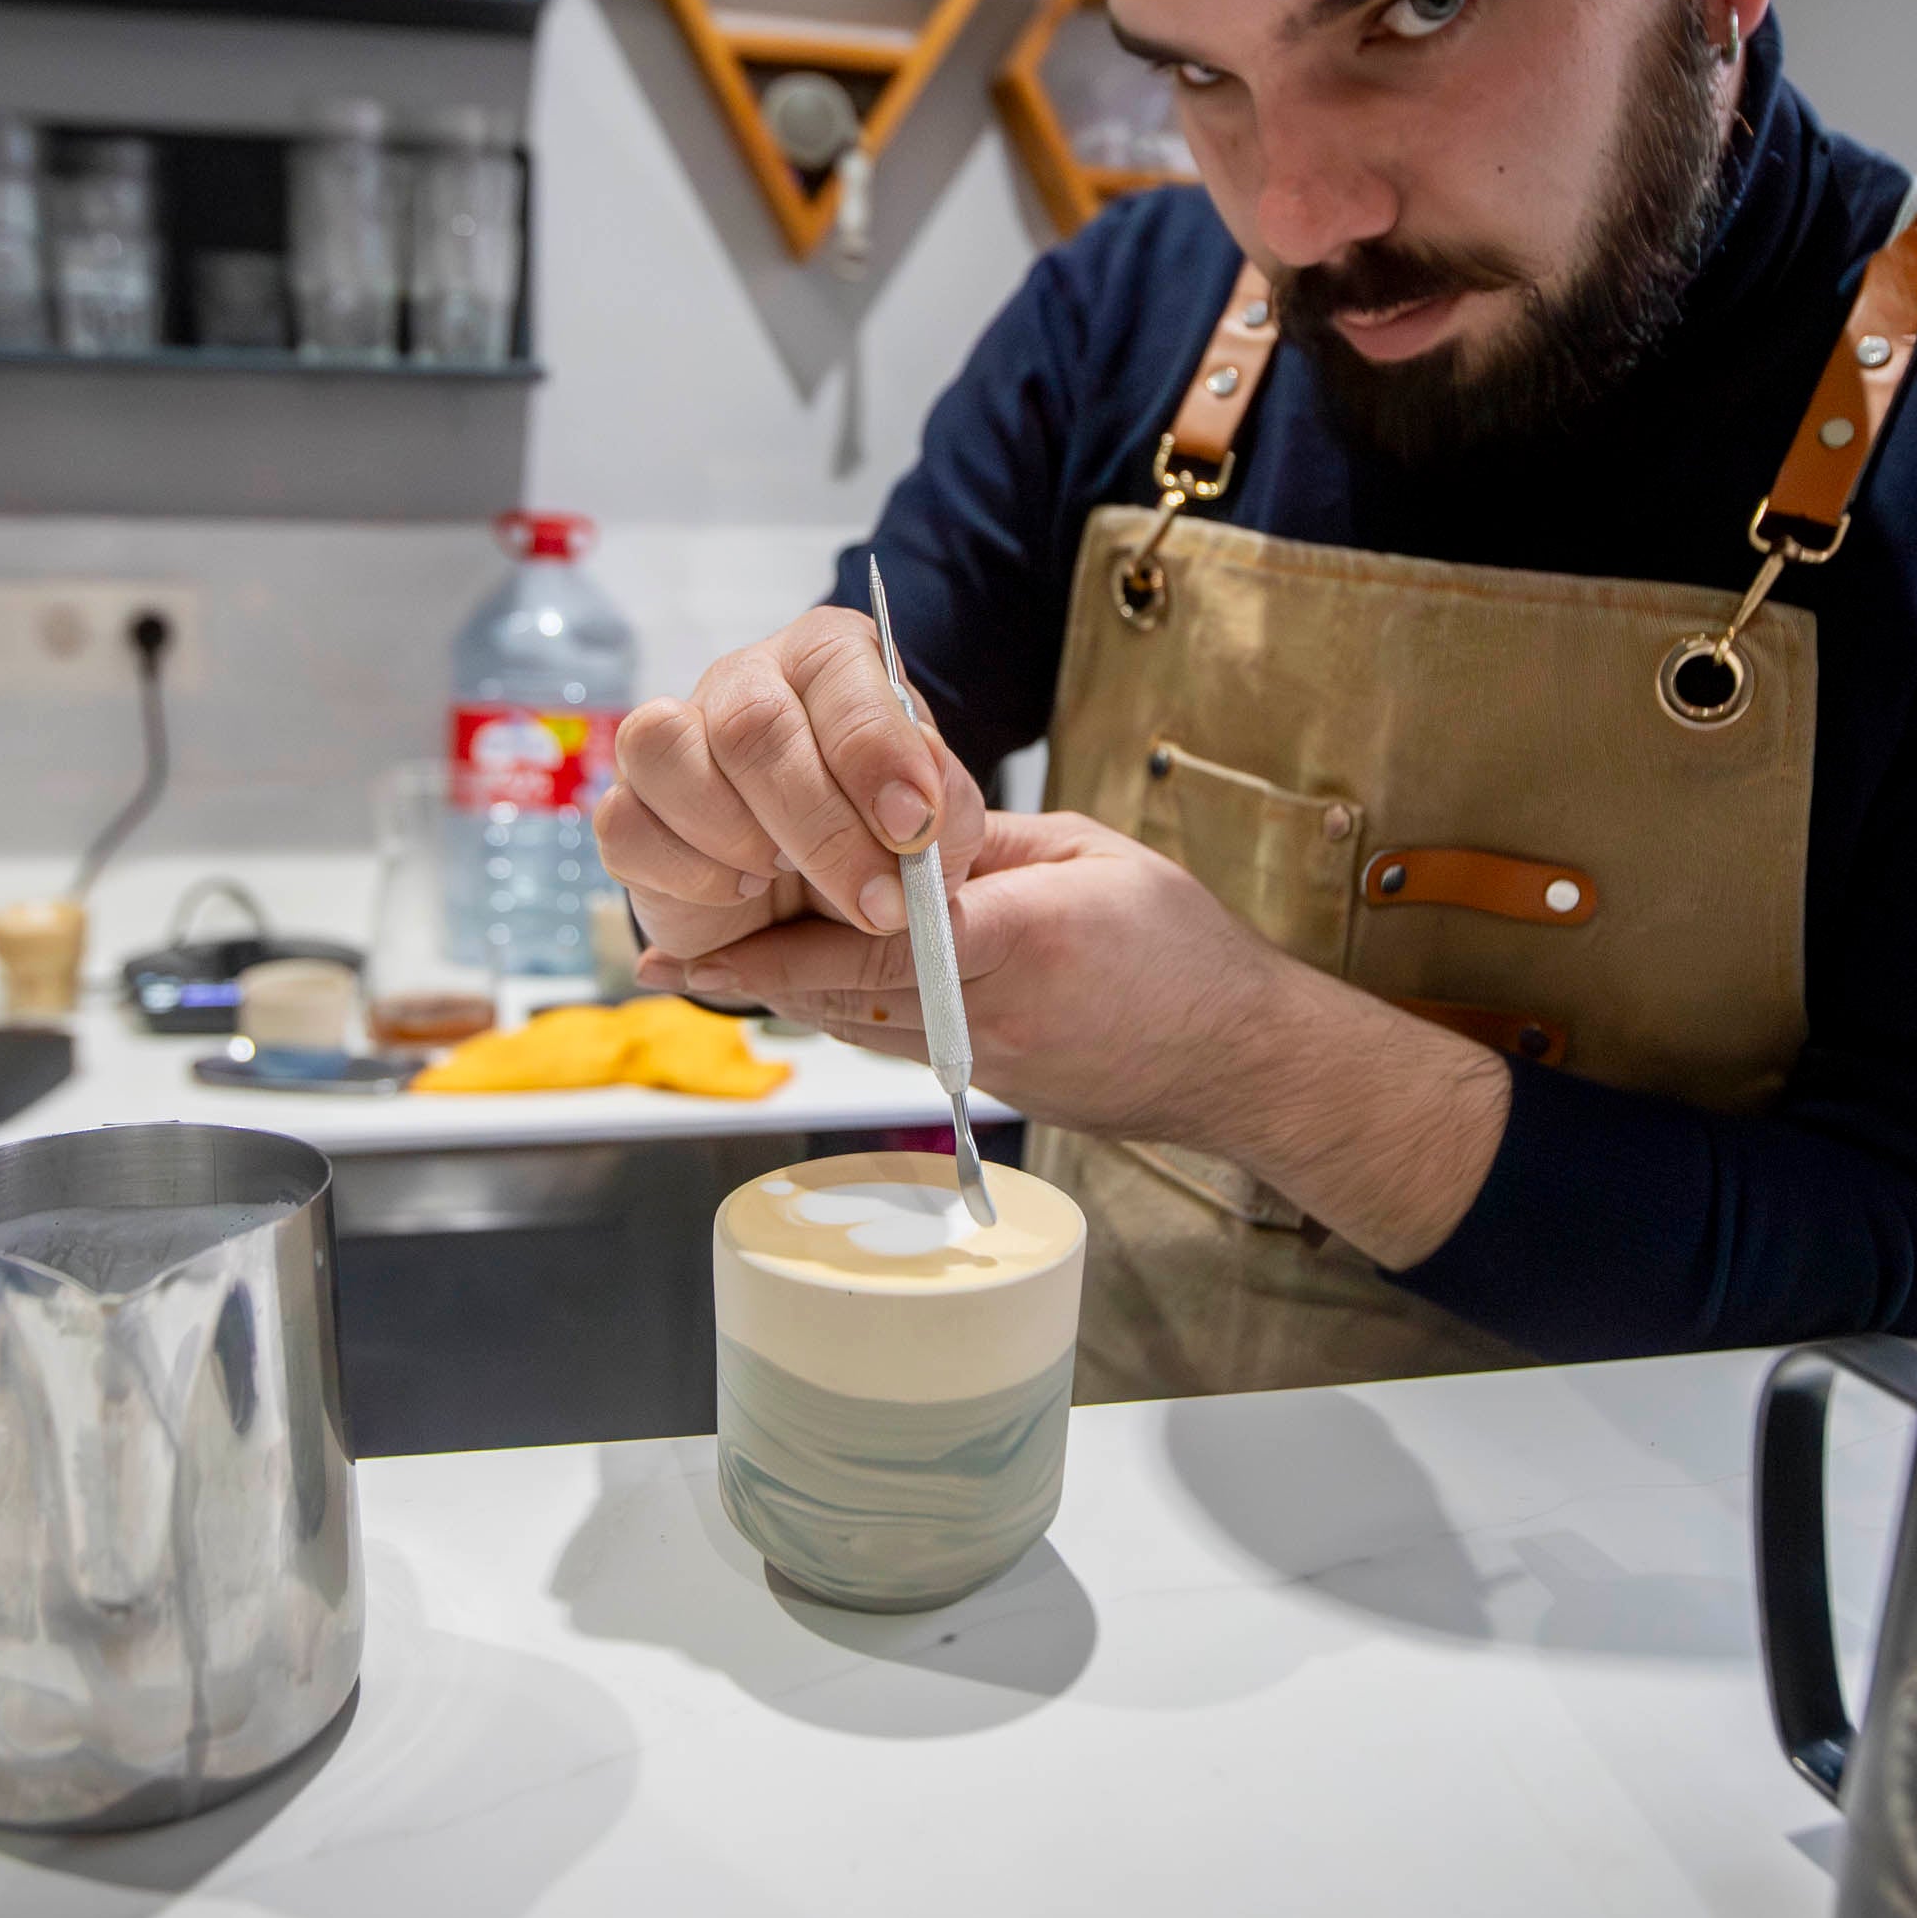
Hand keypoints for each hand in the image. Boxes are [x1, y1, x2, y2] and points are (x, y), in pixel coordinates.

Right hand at [595, 604, 987, 961]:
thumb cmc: (882, 848)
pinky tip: (737, 892)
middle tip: (876, 902)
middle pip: (753, 725)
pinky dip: (689, 874)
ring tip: (784, 875)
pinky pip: (624, 823)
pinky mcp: (626, 809)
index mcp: (829, 659)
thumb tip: (918, 796)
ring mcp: (672, 741)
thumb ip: (946, 807)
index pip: (839, 671)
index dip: (875, 752)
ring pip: (667, 751)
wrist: (819, 913)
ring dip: (737, 836)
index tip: (914, 828)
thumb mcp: (942, 831)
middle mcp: (744, 681)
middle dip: (822, 828)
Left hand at [647, 808, 1511, 1266]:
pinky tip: (792, 987)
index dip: (782, 946)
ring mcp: (982, 1062)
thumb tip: (896, 835)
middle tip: (671, 950)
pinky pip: (892, 1043)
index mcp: (1017, 944)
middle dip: (754, 971)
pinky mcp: (985, 1082)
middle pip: (840, 996)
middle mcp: (985, 1016)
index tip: (707, 938)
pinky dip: (837, 1012)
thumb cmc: (1182, 948)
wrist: (1245, 1061)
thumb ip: (983, 845)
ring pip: (855, 1027)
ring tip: (705, 967)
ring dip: (782, 995)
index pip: (876, 945)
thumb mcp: (1086, 856)